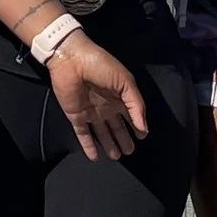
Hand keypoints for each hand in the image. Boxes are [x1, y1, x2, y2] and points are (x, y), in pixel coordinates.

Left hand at [49, 35, 148, 160]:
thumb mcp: (126, 82)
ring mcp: (91, 112)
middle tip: (130, 152)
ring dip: (109, 145)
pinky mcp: (76, 116)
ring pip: (102, 133)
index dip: (137, 126)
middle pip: (117, 127)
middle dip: (124, 139)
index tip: (142, 137)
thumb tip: (144, 128)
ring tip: (117, 156)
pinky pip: (83, 135)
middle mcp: (106, 106)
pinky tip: (95, 157)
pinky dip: (89, 147)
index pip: (131, 115)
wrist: (72, 59)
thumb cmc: (101, 66)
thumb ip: (136, 106)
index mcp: (120, 96)